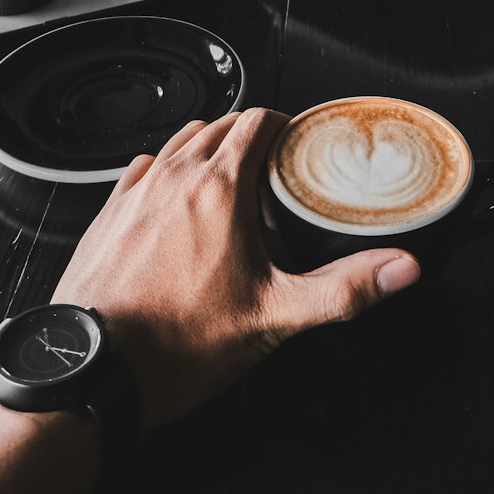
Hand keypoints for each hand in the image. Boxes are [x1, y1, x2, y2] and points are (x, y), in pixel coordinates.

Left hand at [52, 108, 419, 431]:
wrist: (94, 372)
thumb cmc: (176, 346)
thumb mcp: (276, 318)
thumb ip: (344, 289)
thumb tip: (399, 269)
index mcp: (220, 188)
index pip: (257, 121)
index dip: (284, 125)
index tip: (296, 144)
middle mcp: (175, 177)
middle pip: (220, 125)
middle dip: (251, 137)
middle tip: (273, 172)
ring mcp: (137, 191)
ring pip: (180, 140)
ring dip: (208, 147)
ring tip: (230, 184)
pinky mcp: (109, 213)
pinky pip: (142, 167)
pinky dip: (166, 170)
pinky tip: (176, 201)